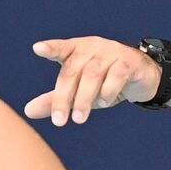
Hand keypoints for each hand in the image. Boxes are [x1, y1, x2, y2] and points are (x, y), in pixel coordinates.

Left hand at [24, 37, 161, 124]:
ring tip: (79, 118)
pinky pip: (117, 75)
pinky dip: (108, 91)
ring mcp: (112, 52)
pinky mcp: (130, 62)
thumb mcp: (79, 92)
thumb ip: (55, 99)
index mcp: (77, 50)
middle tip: (59, 122)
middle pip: (73, 70)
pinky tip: (104, 102)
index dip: (51, 48)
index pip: (62, 49)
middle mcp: (93, 47)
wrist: (142, 77)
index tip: (38, 49)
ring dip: (84, 98)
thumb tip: (28, 111)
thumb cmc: (104, 81)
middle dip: (64, 97)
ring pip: (93, 74)